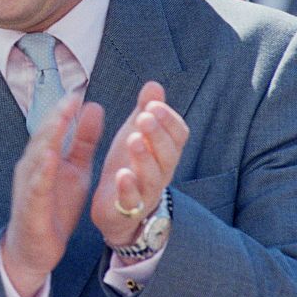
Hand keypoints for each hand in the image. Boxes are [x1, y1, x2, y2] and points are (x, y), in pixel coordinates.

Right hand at [1, 95, 103, 296]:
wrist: (36, 247)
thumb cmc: (54, 206)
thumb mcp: (76, 169)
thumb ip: (83, 141)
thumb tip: (93, 106)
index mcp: (44, 155)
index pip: (53, 127)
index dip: (64, 109)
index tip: (78, 90)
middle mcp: (32, 166)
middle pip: (43, 136)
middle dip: (56, 116)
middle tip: (71, 97)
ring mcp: (28, 185)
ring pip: (37, 156)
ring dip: (48, 136)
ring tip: (61, 118)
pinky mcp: (30, 205)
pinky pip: (36, 185)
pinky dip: (42, 170)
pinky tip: (51, 157)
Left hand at [91, 81, 188, 246]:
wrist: (118, 211)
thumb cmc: (130, 166)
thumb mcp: (135, 134)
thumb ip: (145, 111)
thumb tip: (154, 84)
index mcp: (164, 152)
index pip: (178, 135)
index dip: (169, 120)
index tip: (153, 105)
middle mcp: (161, 172)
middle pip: (168, 154)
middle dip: (157, 134)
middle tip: (144, 117)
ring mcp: (146, 192)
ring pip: (153, 176)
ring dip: (144, 157)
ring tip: (133, 139)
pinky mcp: (127, 208)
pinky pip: (132, 200)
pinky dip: (128, 188)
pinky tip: (122, 174)